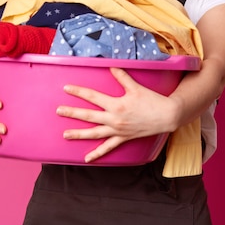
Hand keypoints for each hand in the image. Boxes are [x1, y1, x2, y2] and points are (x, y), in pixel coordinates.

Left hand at [56, 67, 179, 162]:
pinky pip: (108, 148)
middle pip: (89, 116)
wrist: (167, 116)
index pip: (93, 97)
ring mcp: (118, 131)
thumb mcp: (136, 87)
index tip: (66, 88)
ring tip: (65, 135)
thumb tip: (111, 66)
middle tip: (58, 111)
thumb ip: (122, 77)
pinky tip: (87, 158)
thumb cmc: (152, 100)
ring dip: (79, 134)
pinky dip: (97, 154)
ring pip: (94, 133)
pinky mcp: (123, 138)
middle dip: (72, 113)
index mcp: (116, 104)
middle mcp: (114, 119)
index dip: (79, 92)